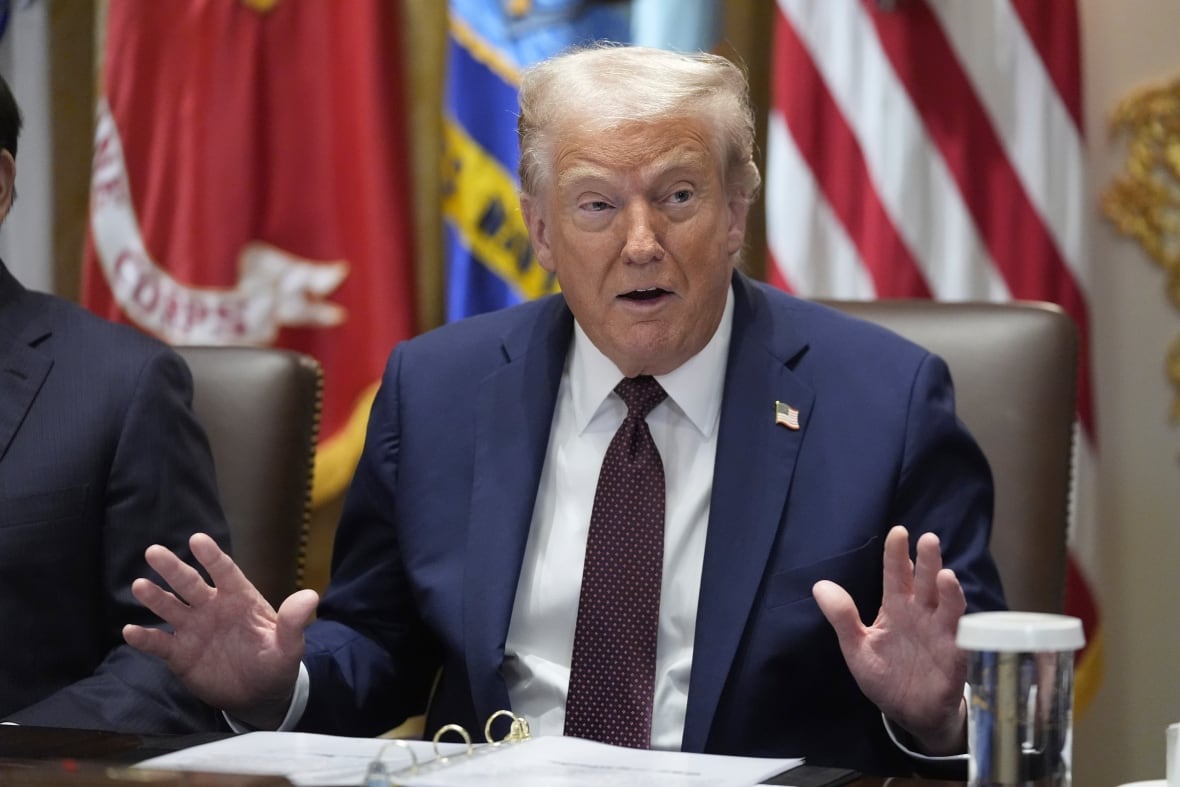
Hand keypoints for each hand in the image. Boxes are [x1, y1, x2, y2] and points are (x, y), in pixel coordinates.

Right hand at [123, 533, 318, 728]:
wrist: (259, 694)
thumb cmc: (275, 662)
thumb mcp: (289, 645)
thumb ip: (294, 622)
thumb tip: (310, 596)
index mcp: (240, 599)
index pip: (225, 572)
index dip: (212, 557)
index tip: (198, 540)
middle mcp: (212, 608)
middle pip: (190, 584)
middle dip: (173, 569)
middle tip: (154, 551)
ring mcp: (194, 629)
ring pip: (171, 608)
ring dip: (155, 597)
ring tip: (139, 585)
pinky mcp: (180, 654)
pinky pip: (160, 643)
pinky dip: (145, 638)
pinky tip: (130, 630)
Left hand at [812, 525, 966, 753]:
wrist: (909, 713)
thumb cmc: (886, 676)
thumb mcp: (858, 648)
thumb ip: (842, 617)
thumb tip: (819, 585)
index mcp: (897, 608)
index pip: (896, 575)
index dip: (897, 555)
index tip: (898, 533)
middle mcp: (922, 614)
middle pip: (926, 583)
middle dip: (928, 562)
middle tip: (928, 539)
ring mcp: (941, 634)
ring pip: (948, 606)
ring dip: (949, 592)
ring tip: (945, 575)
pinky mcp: (955, 657)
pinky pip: (962, 640)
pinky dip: (964, 628)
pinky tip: (961, 619)